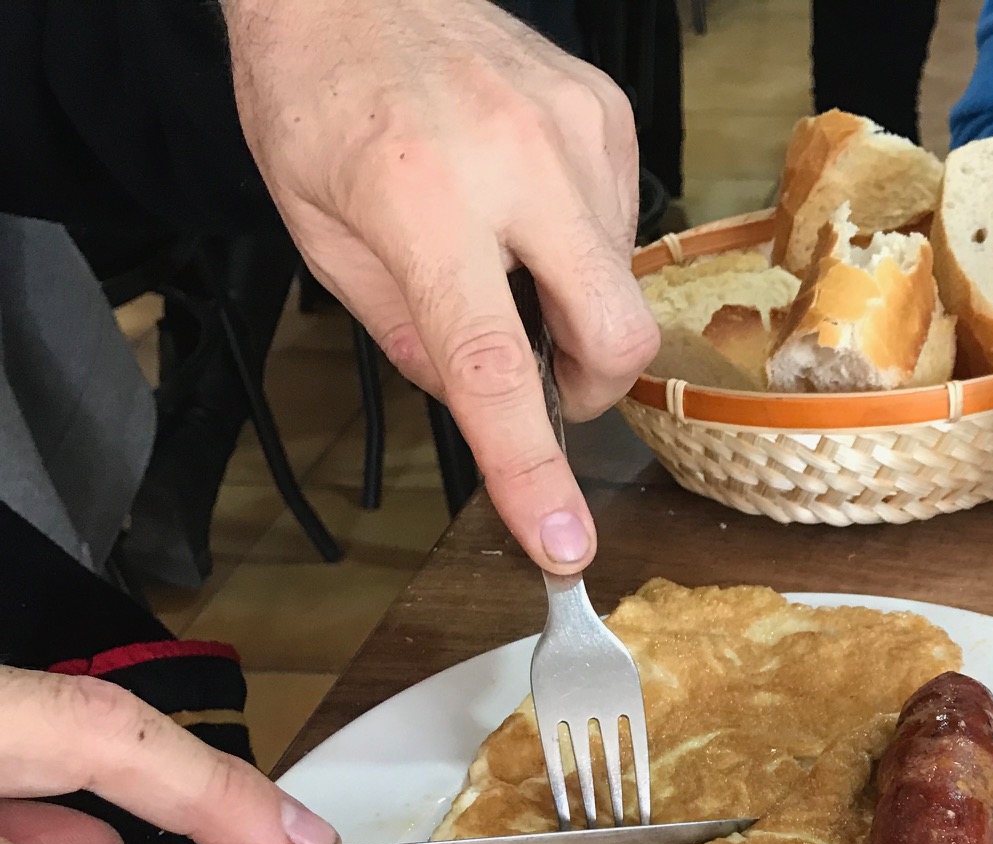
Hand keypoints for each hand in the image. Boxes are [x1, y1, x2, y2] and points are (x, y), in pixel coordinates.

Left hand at [221, 0, 661, 572]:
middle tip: (540, 376)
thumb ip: (399, 327)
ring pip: (621, 281)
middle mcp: (516, 165)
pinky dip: (579, 242)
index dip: (531, 467)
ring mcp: (577, 134)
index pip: (492, 365)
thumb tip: (474, 394)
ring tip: (503, 244)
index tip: (563, 544)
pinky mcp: (608, 114)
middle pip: (613, 332)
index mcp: (419, 204)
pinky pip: (620, 222)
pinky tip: (526, 200)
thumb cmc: (317, 96)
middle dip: (589, 387)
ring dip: (572, 300)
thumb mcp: (316, 231)